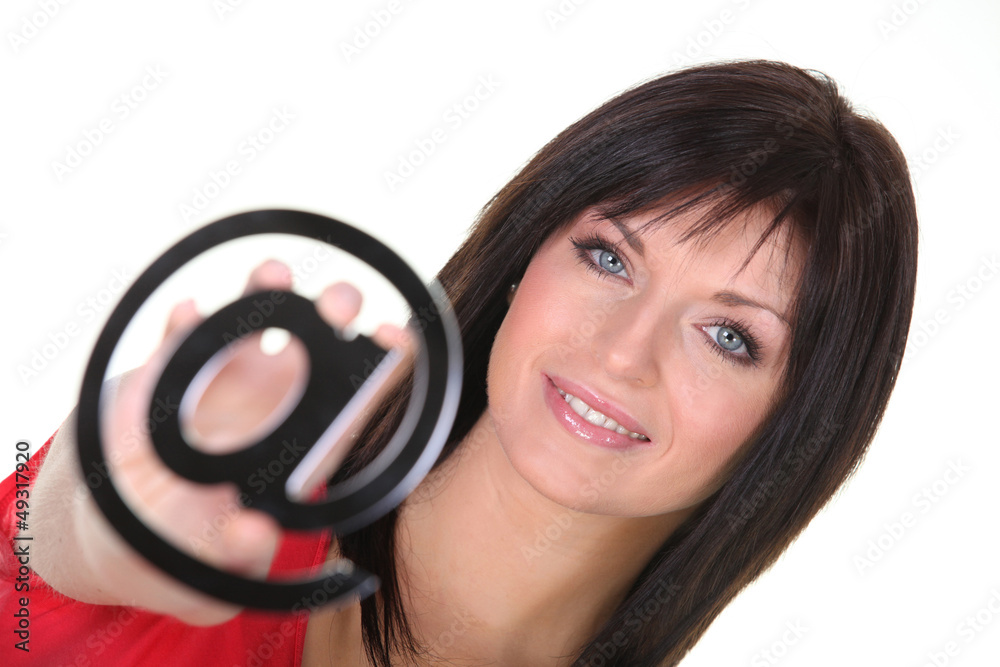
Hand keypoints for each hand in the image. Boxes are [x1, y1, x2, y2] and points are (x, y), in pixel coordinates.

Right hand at [87, 259, 408, 622]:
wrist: (116, 535)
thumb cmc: (184, 556)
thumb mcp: (214, 574)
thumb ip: (239, 560)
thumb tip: (254, 537)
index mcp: (303, 451)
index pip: (358, 399)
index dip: (382, 365)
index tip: (392, 339)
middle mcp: (274, 407)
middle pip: (317, 344)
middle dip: (333, 313)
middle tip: (340, 301)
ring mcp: (223, 384)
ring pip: (254, 323)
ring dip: (266, 292)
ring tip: (273, 276)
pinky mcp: (169, 376)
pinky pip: (182, 340)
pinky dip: (186, 324)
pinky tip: (188, 316)